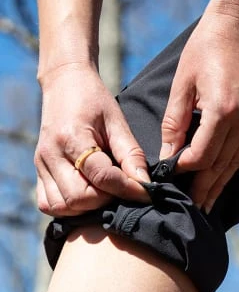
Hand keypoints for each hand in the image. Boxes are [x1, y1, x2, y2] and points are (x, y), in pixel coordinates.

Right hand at [35, 63, 149, 216]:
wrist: (65, 84)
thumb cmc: (95, 101)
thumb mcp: (118, 123)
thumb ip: (131, 155)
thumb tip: (145, 185)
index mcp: (72, 138)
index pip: (102, 177)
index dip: (128, 190)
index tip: (146, 193)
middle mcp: (50, 155)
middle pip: (80, 198)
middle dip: (107, 200)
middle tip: (122, 189)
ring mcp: (40, 165)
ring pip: (63, 207)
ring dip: (88, 207)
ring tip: (105, 192)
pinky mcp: (38, 172)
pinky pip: (49, 204)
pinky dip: (70, 207)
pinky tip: (87, 195)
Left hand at [160, 0, 238, 213]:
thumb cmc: (206, 47)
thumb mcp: (183, 83)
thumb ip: (176, 122)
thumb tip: (168, 154)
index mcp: (222, 110)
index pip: (202, 156)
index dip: (185, 170)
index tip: (171, 178)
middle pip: (222, 166)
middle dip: (205, 188)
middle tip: (193, 209)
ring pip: (238, 163)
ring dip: (221, 183)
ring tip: (208, 201)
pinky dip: (235, 166)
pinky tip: (225, 177)